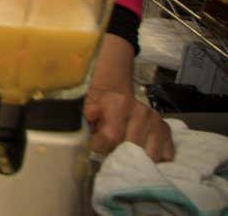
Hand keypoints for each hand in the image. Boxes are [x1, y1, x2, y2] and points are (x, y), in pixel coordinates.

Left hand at [84, 35, 174, 161]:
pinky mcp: (166, 130)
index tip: (94, 145)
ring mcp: (156, 121)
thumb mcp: (84, 106)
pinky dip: (154, 159)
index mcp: (120, 105)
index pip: (112, 137)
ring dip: (137, 158)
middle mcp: (142, 112)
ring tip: (124, 151)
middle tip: (109, 148)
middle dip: (118, 154)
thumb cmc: (96, 103)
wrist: (112, 91)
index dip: (100, 146)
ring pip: (150, 155)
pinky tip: (141, 152)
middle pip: (132, 149)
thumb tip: (91, 115)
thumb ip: (84, 115)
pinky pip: (165, 154)